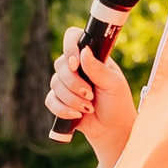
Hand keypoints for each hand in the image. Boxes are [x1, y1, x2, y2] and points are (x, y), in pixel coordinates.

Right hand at [46, 24, 135, 161]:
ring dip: (71, 99)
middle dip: (73, 83)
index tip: (75, 64)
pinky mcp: (60, 100)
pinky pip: (50, 100)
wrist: (112, 129)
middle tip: (90, 94)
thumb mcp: (113, 84)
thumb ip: (98, 69)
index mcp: (91, 57)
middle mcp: (76, 68)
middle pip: (60, 64)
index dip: (69, 48)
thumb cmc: (117, 103)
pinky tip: (77, 115)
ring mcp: (66, 84)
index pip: (73, 38)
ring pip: (55, 84)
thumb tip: (84, 51)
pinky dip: (63, 109)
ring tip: (88, 108)